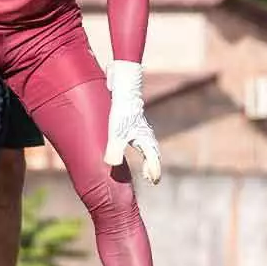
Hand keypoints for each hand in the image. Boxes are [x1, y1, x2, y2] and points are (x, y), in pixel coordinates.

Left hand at [103, 59, 161, 183]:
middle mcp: (145, 133)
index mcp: (145, 139)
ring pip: (147, 143)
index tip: (153, 181)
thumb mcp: (117, 132)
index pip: (154, 159)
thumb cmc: (122, 109)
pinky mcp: (131, 118)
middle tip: (149, 176)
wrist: (124, 84)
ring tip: (143, 163)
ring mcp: (139, 125)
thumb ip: (115, 150)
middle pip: (153, 152)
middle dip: (153, 165)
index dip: (153, 171)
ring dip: (147, 155)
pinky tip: (129, 141)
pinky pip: (138, 135)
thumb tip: (112, 164)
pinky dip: (138, 144)